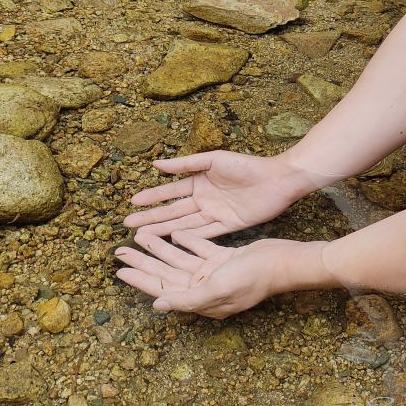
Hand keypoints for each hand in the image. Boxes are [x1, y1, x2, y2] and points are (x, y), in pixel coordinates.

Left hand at [114, 231, 328, 318]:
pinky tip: (174, 233)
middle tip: (120, 251)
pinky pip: (199, 249)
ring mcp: (214, 273)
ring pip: (180, 259)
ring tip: (141, 236)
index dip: (141, 279)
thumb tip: (157, 306)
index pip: (163, 288)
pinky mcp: (224, 258)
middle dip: (143, 262)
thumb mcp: (216, 289)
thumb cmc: (251, 278)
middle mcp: (204, 287)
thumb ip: (186, 298)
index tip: (119, 270)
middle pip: (167, 273)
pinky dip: (187, 241)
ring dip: (161, 247)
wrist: (281, 262)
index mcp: (200, 299)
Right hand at [123, 151, 320, 238]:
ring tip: (143, 237)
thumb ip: (186, 164)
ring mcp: (215, 214)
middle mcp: (204, 199)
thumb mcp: (213, 160)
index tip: (132, 203)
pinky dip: (189, 239)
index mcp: (200, 181)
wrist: (277, 179)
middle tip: (128, 226)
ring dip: (164, 231)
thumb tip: (156, 164)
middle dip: (151, 218)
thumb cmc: (246, 165)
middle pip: (173, 211)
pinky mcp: (229, 226)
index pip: (170, 191)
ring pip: (185, 225)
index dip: (151, 197)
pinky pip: (205, 234)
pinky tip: (172, 244)